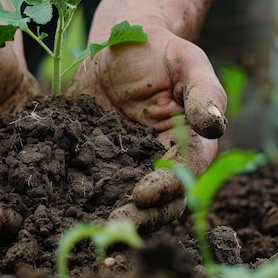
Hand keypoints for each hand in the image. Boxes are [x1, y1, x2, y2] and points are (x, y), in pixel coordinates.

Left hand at [66, 23, 226, 230]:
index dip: (166, 189)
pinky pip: (91, 185)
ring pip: (125, 202)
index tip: (142, 195)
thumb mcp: (186, 62)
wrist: (116, 46)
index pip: (184, 176)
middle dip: (139, 217)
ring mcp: (126, 166)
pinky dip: (82, 200)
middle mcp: (159, 163)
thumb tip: (214, 126)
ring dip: (111, 218)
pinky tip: (64, 210)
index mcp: (189, 145)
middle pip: (157, 201)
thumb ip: (203, 93)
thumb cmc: (159, 51)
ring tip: (91, 231)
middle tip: (113, 228)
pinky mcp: (97, 163)